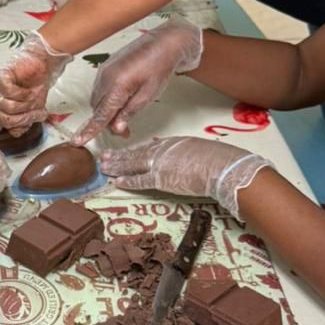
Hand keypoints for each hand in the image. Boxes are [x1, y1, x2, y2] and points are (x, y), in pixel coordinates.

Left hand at [0, 31, 72, 132]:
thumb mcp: (32, 111)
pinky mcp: (0, 76)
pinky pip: (10, 93)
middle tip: (36, 111)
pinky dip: (23, 94)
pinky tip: (28, 90)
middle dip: (24, 118)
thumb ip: (23, 122)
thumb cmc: (36, 85)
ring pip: (8, 107)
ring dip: (26, 105)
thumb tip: (16, 132)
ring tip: (33, 97)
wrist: (42, 63)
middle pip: (5, 120)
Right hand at [71, 19, 203, 143]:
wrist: (161, 44)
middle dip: (107, 123)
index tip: (78, 141)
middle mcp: (105, 77)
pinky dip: (106, 100)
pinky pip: (99, 90)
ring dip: (106, 112)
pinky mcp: (105, 68)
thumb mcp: (148, 95)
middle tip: (125, 132)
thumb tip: (116, 128)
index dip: (90, 130)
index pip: (101, 114)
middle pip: (97, 109)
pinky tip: (120, 103)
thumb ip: (129, 112)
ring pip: (97, 100)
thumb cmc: (159, 68)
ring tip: (124, 118)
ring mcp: (103, 71)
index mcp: (117, 85)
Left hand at [100, 135, 271, 219]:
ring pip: (132, 165)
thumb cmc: (214, 158)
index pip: (146, 147)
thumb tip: (163, 143)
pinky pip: (140, 180)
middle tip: (104, 158)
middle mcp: (161, 151)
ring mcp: (159, 164)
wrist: (219, 166)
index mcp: (170, 143)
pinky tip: (116, 182)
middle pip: (135, 154)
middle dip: (118, 157)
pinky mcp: (161, 179)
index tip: (121, 151)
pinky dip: (127, 181)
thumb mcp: (192, 146)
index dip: (131, 150)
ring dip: (117, 167)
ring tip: (104, 168)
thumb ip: (176, 147)